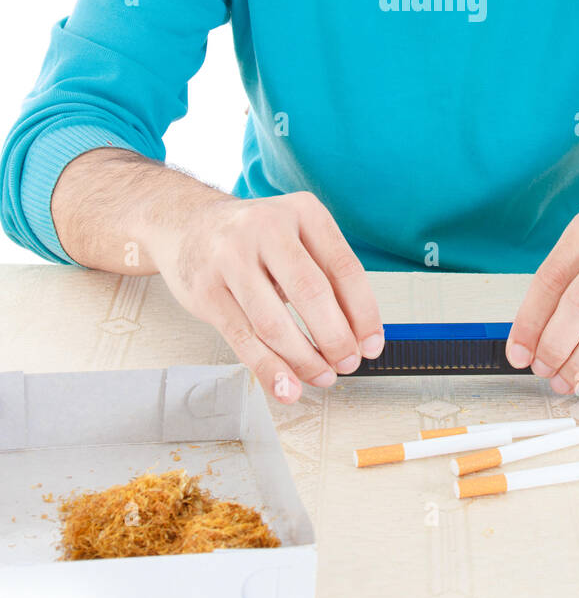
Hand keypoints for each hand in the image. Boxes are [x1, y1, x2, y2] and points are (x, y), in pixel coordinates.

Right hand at [149, 191, 383, 404]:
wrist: (188, 226)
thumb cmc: (254, 239)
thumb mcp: (297, 238)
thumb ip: (327, 278)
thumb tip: (360, 336)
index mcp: (302, 211)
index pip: (344, 267)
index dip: (363, 313)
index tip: (371, 345)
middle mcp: (266, 228)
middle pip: (311, 292)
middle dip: (335, 338)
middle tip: (347, 363)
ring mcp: (231, 258)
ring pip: (274, 322)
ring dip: (304, 359)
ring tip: (321, 376)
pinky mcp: (206, 290)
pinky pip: (243, 338)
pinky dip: (269, 369)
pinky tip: (286, 386)